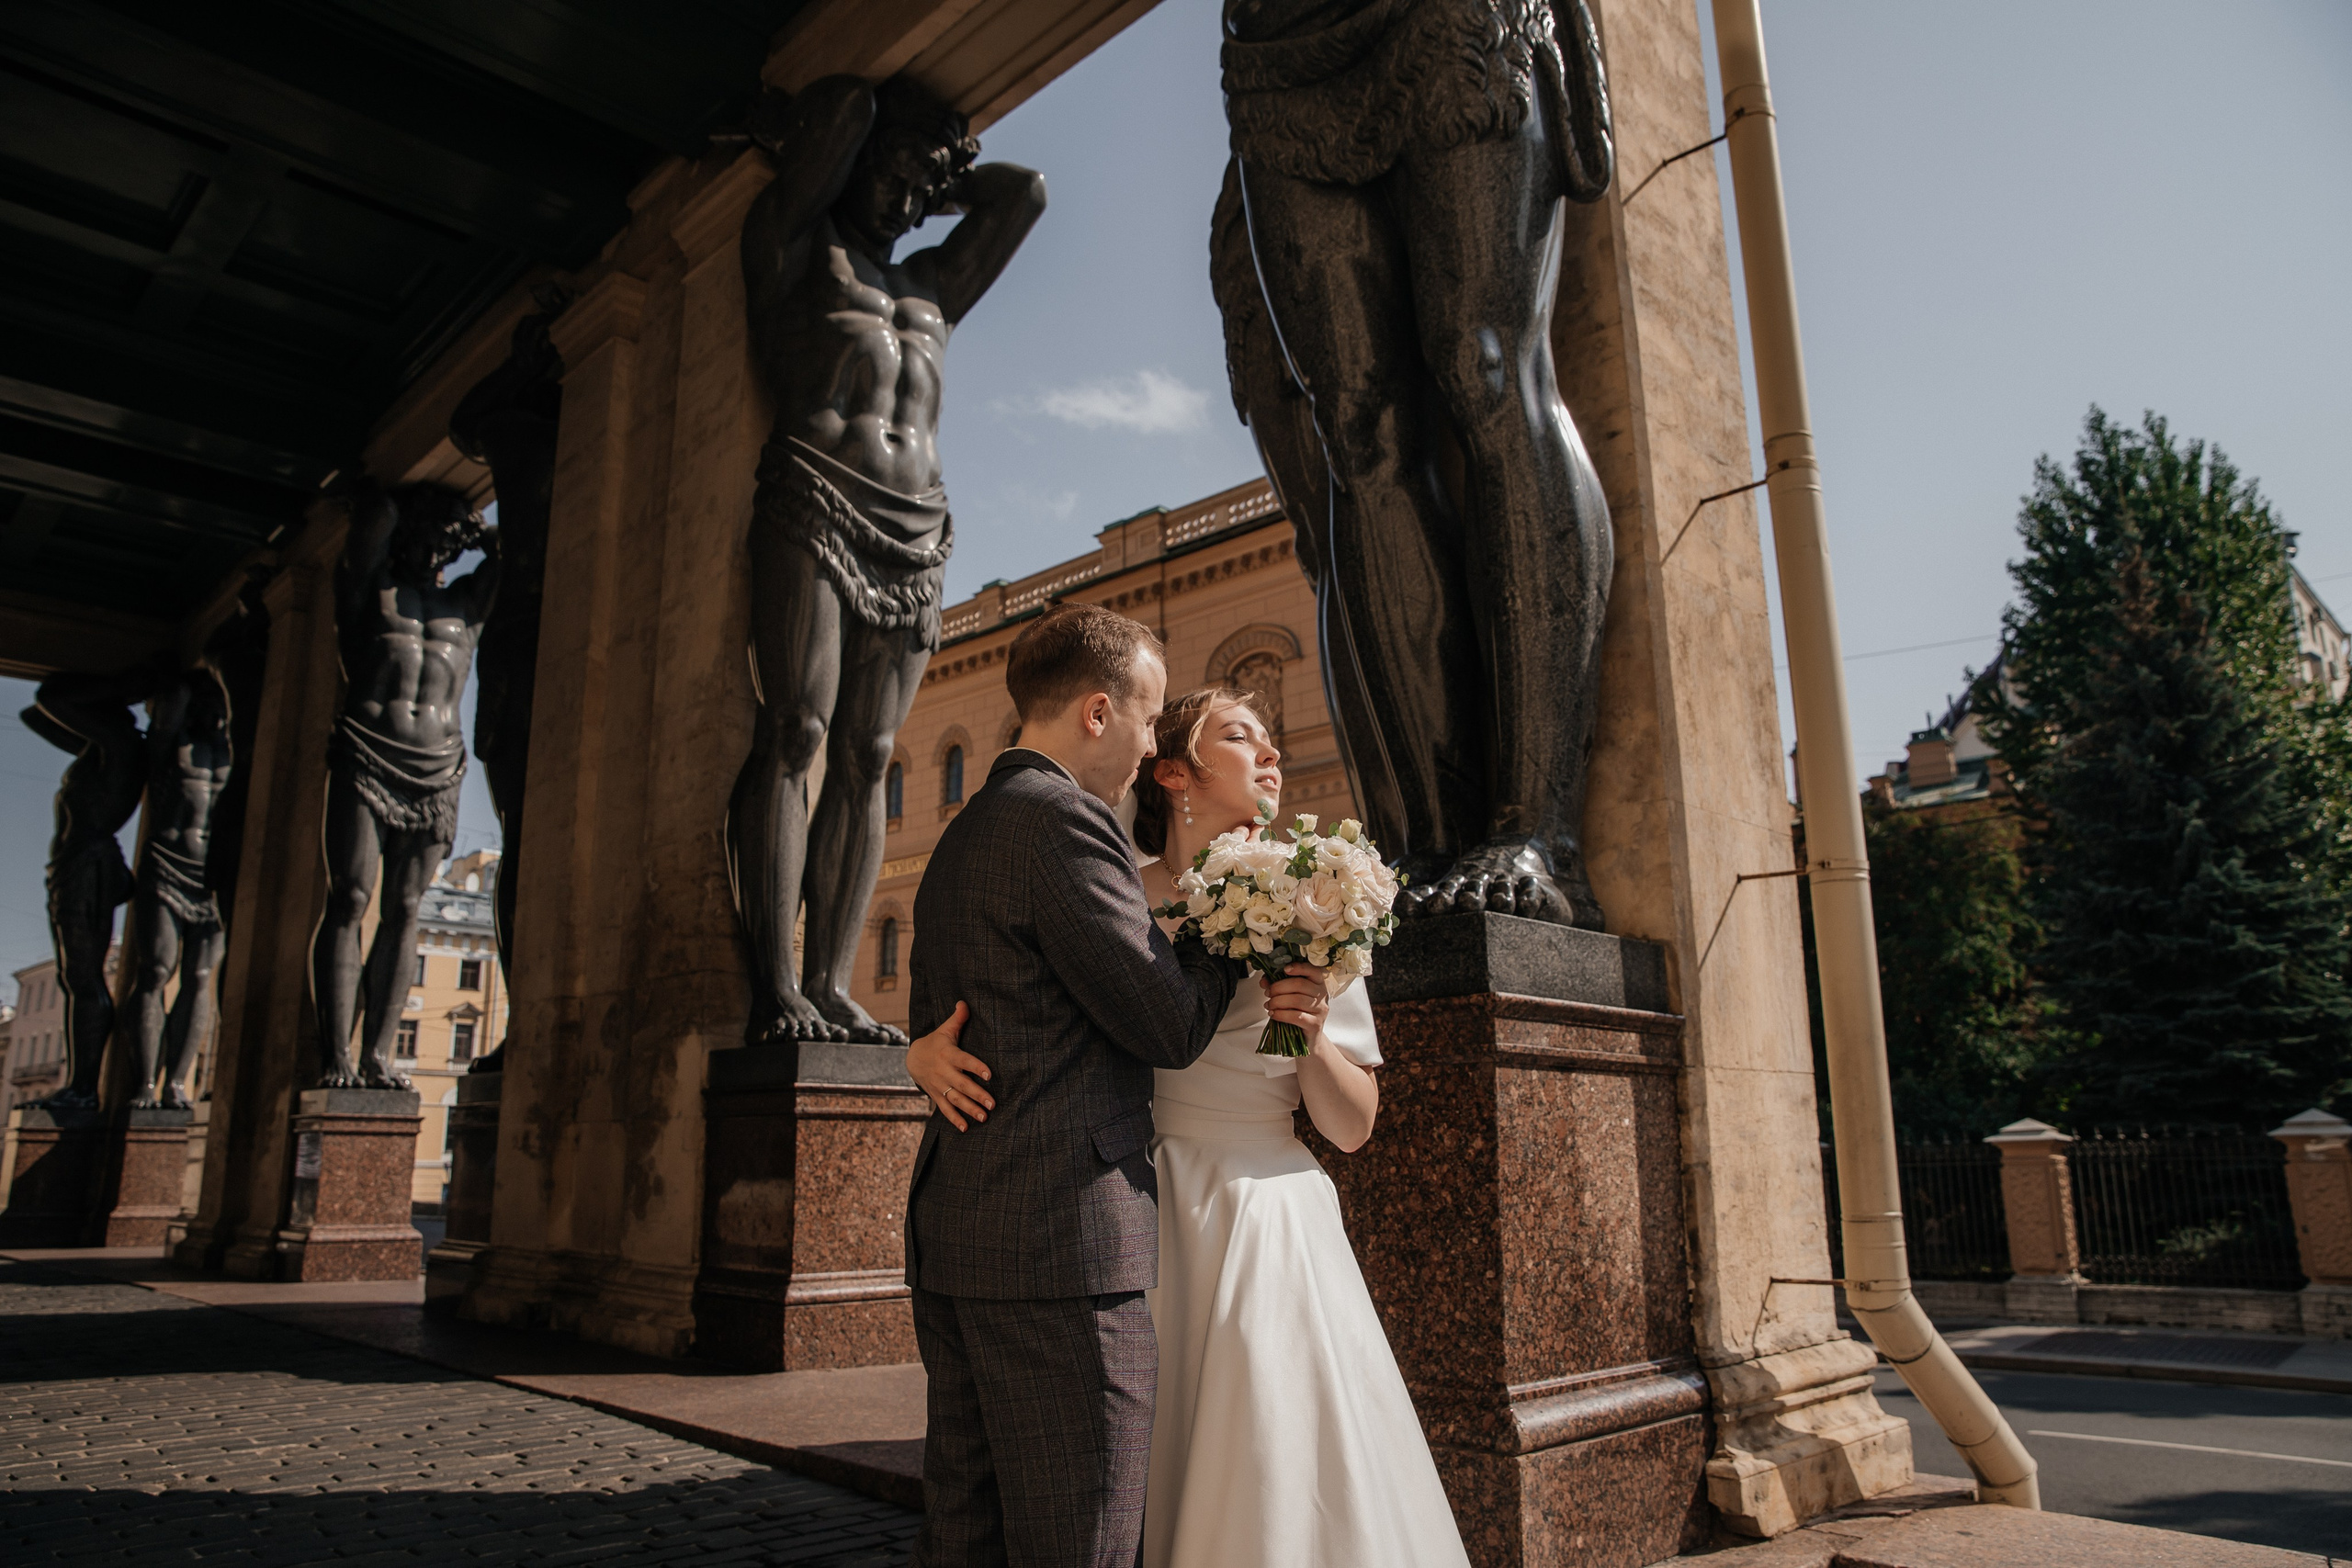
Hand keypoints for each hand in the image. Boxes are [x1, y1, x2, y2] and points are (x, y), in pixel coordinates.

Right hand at [906, 1002, 993, 1130]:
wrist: (913, 1058)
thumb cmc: (936, 1042)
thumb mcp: (944, 1030)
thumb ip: (958, 1019)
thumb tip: (965, 1002)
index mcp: (948, 1054)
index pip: (964, 1060)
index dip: (976, 1067)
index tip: (989, 1074)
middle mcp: (944, 1071)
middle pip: (962, 1084)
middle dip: (977, 1094)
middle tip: (992, 1103)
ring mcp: (940, 1085)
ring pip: (956, 1099)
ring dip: (970, 1109)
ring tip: (984, 1117)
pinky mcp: (937, 1095)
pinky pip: (945, 1109)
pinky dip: (954, 1119)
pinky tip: (965, 1128)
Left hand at [1262, 964, 1331, 1047]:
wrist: (1308, 1037)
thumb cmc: (1299, 1013)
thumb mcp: (1290, 996)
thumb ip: (1278, 986)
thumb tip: (1264, 981)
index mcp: (1319, 983)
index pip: (1313, 970)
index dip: (1299, 967)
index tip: (1284, 969)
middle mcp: (1323, 995)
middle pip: (1300, 985)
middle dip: (1279, 987)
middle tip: (1268, 993)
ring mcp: (1321, 1010)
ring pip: (1297, 1000)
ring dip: (1277, 1001)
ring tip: (1269, 1005)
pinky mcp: (1315, 1024)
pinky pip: (1296, 1016)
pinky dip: (1281, 1014)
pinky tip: (1273, 1014)